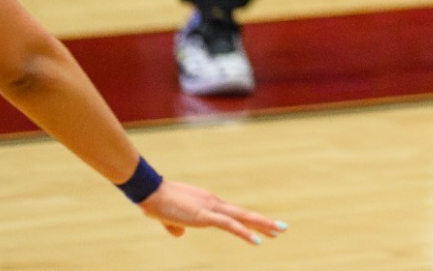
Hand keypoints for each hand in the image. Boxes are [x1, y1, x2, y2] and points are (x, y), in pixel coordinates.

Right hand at [138, 178, 285, 244]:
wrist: (150, 192)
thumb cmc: (158, 203)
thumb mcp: (169, 218)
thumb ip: (175, 226)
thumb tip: (179, 234)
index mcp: (209, 204)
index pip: (235, 213)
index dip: (250, 220)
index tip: (264, 226)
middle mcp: (215, 203)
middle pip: (244, 214)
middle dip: (264, 222)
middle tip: (282, 228)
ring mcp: (212, 208)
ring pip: (243, 218)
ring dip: (262, 225)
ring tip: (279, 232)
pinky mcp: (205, 216)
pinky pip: (230, 225)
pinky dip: (245, 232)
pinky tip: (258, 241)